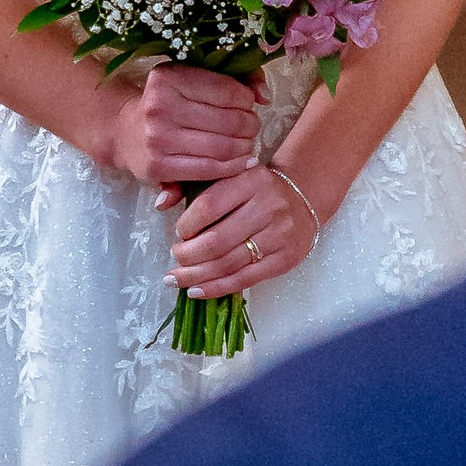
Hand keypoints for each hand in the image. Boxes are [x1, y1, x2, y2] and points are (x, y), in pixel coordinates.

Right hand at [106, 65, 259, 189]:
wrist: (126, 131)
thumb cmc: (169, 103)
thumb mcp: (193, 78)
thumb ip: (236, 78)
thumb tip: (264, 96)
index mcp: (168, 77)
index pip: (227, 90)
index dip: (246, 99)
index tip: (247, 104)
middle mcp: (160, 106)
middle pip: (229, 120)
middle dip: (250, 125)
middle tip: (250, 127)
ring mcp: (158, 138)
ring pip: (223, 146)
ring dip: (245, 146)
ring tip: (246, 143)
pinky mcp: (159, 166)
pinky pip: (211, 169)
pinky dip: (233, 167)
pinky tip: (241, 161)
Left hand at [171, 165, 318, 297]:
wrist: (303, 195)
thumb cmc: (256, 188)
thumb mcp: (232, 175)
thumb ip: (197, 186)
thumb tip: (161, 204)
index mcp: (251, 181)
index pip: (210, 205)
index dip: (187, 224)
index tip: (178, 232)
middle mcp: (268, 207)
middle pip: (217, 240)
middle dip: (188, 255)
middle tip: (175, 258)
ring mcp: (279, 235)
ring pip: (229, 264)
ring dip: (196, 276)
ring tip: (176, 279)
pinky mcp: (285, 259)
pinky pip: (245, 279)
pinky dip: (217, 288)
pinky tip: (196, 290)